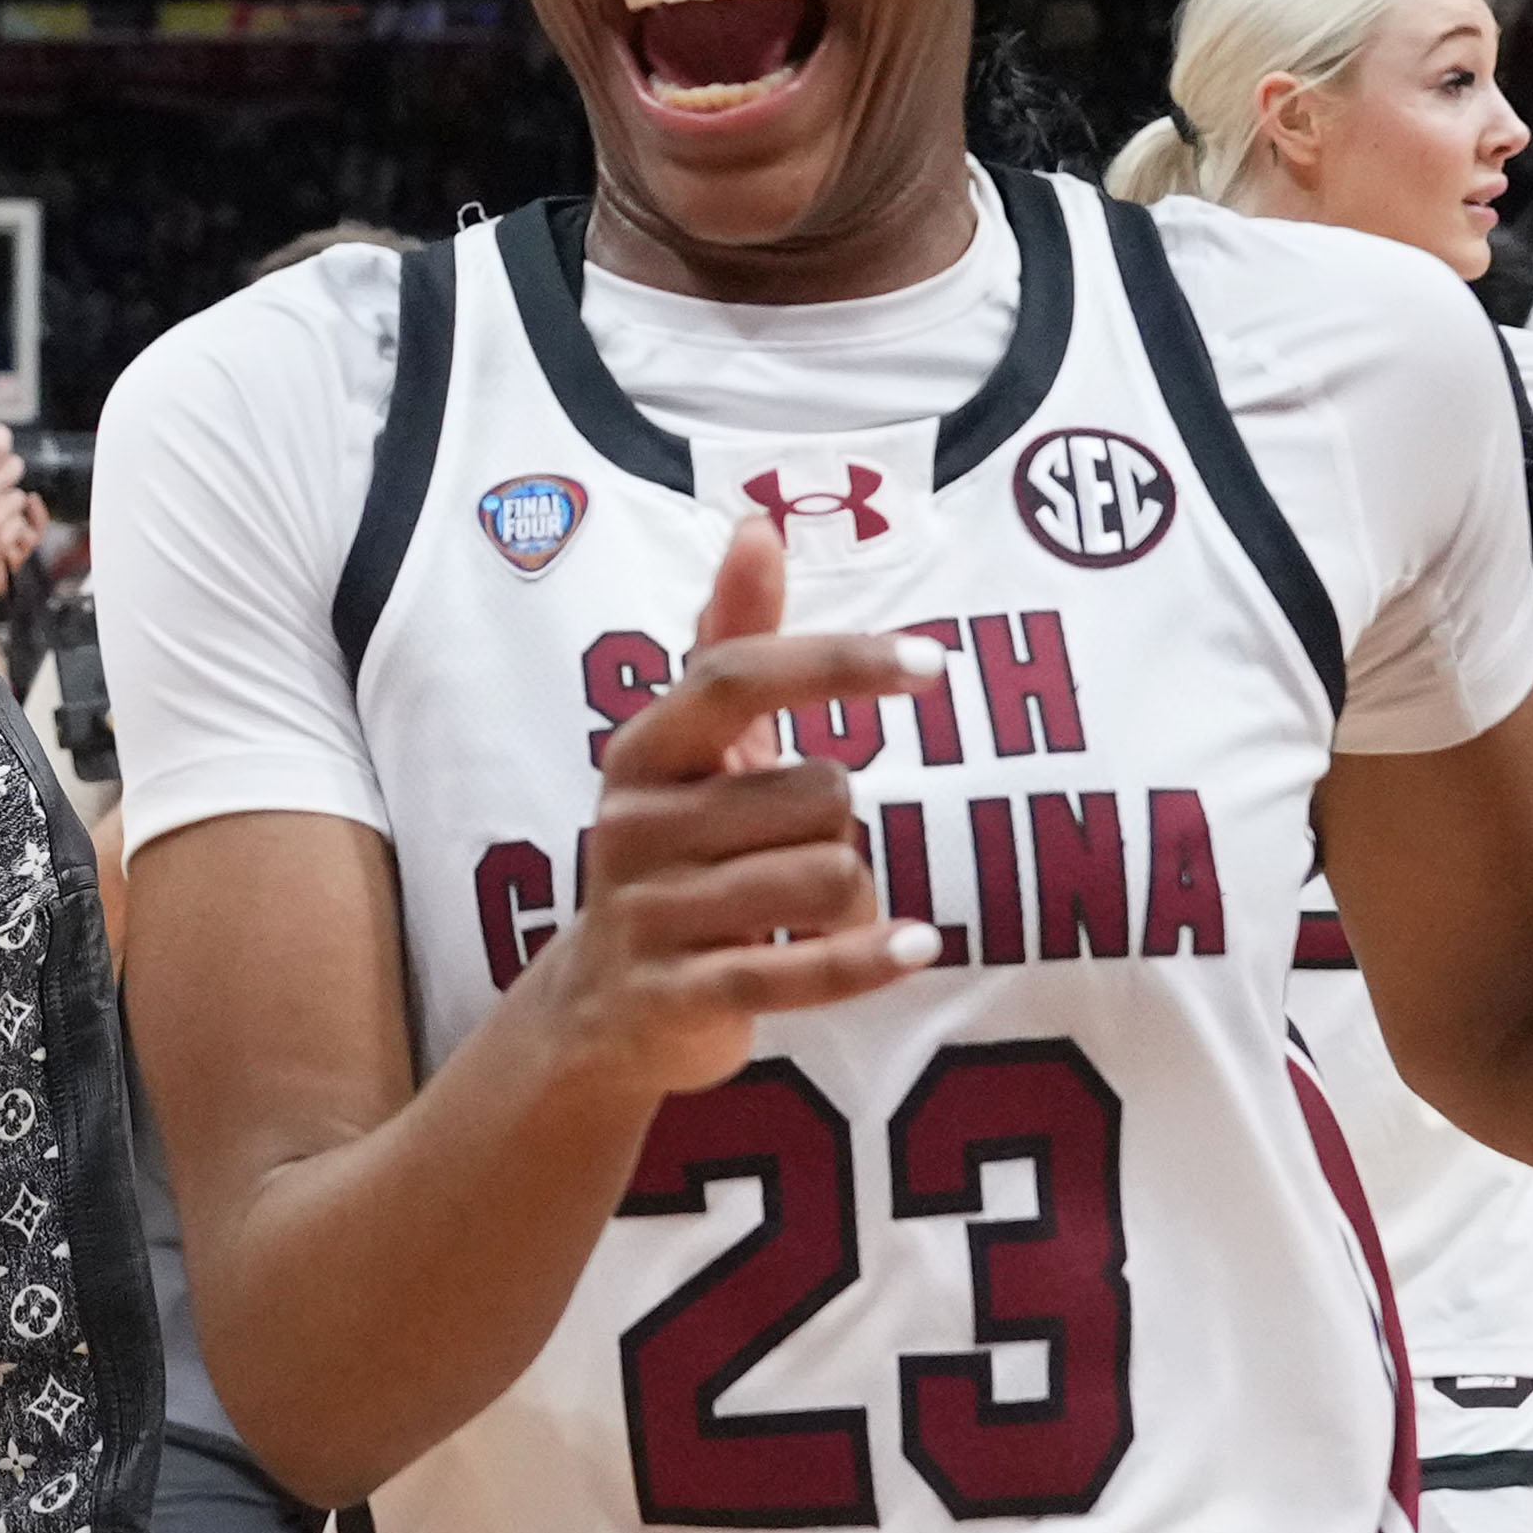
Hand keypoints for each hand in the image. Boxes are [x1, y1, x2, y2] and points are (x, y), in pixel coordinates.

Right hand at [524, 519, 947, 1104]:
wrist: (600, 1008)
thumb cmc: (673, 856)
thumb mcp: (691, 752)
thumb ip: (730, 638)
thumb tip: (759, 524)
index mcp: (643, 750)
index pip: (739, 678)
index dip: (838, 663)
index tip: (932, 665)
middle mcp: (635, 823)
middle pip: (819, 793)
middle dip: (841, 825)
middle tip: (794, 853)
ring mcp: (652, 913)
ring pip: (830, 875)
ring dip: (853, 897)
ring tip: (806, 912)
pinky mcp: (681, 994)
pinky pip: (802, 967)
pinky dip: (869, 957)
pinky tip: (916, 946)